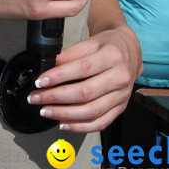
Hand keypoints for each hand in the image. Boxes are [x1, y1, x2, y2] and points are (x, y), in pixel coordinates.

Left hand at [26, 25, 140, 132]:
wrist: (131, 51)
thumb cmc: (108, 45)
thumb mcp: (91, 41)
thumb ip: (70, 53)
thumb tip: (49, 65)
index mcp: (112, 56)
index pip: (82, 68)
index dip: (59, 76)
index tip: (40, 81)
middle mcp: (120, 77)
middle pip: (86, 93)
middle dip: (56, 97)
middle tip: (36, 98)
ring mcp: (122, 95)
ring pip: (92, 111)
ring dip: (65, 114)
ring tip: (45, 111)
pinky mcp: (121, 108)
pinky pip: (100, 123)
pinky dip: (80, 127)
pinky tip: (63, 123)